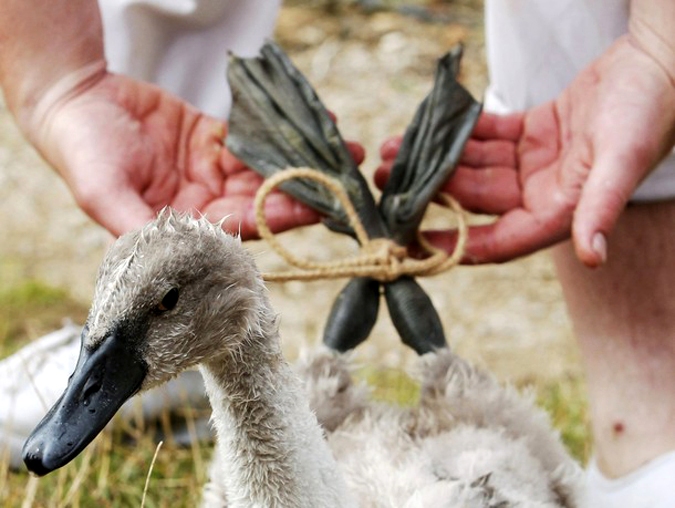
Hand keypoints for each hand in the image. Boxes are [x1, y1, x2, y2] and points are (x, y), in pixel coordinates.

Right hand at [30, 71, 363, 238]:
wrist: (75, 99)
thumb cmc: (83, 151)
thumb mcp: (104, 193)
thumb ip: (138, 227)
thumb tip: (169, 263)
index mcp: (184, 226)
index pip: (241, 228)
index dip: (279, 218)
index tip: (317, 208)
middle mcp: (205, 203)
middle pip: (264, 201)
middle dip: (305, 191)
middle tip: (347, 181)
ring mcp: (212, 171)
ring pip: (266, 170)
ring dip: (303, 162)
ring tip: (348, 149)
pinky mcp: (214, 139)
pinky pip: (254, 137)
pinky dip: (281, 133)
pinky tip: (316, 124)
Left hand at [377, 35, 674, 266]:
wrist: (660, 64)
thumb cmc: (649, 112)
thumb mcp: (622, 160)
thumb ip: (601, 208)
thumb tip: (594, 258)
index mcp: (559, 211)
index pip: (498, 240)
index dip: (454, 244)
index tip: (410, 243)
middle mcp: (543, 193)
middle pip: (476, 199)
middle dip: (431, 191)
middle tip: (388, 181)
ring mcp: (536, 164)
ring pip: (476, 167)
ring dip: (437, 160)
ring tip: (393, 150)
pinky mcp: (533, 134)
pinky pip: (489, 137)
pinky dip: (461, 134)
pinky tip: (429, 127)